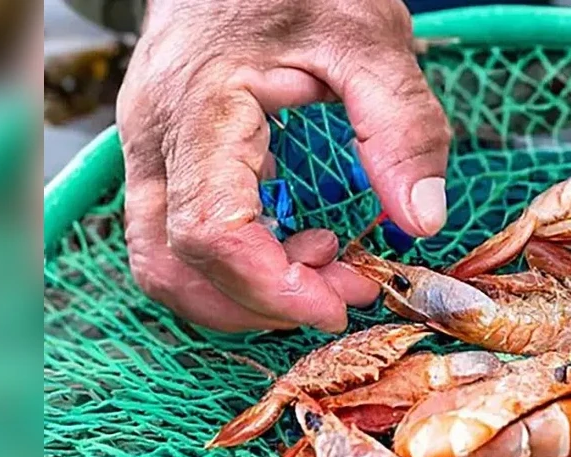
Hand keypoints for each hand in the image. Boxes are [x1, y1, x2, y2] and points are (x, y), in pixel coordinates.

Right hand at [117, 0, 450, 331]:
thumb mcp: (372, 38)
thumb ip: (402, 126)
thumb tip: (422, 219)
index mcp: (201, 106)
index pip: (209, 231)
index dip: (271, 287)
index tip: (340, 303)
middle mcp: (155, 136)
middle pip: (174, 264)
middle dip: (263, 300)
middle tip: (345, 289)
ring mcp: (149, 148)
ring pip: (162, 262)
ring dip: (241, 292)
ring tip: (322, 265)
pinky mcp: (163, 156)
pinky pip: (175, 236)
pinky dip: (233, 264)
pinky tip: (295, 243)